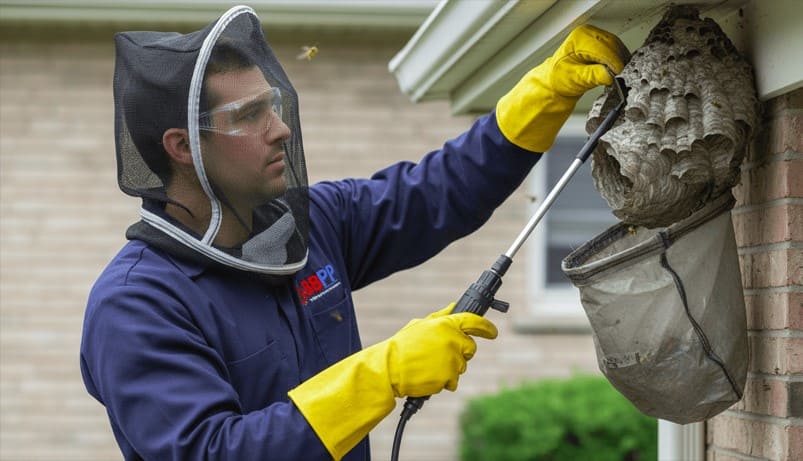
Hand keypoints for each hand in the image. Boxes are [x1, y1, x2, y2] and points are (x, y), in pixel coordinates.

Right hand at [288, 303, 496, 458]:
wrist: (390, 369)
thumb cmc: (402, 346)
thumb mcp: (419, 325)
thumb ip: (441, 317)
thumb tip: (454, 307)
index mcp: (446, 324)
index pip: (474, 321)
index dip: (486, 327)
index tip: (492, 332)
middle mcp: (453, 340)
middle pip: (471, 347)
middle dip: (461, 351)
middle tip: (442, 354)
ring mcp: (453, 360)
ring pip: (462, 365)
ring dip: (451, 367)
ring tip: (430, 366)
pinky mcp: (449, 377)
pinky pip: (454, 381)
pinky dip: (445, 381)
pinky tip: (430, 376)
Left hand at [496, 25, 629, 152]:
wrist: (557, 81)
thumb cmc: (560, 79)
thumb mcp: (575, 79)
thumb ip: (593, 76)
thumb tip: (610, 75)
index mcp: (579, 38)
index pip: (602, 48)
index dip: (613, 62)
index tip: (620, 75)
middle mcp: (589, 34)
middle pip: (612, 46)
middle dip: (618, 62)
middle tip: (622, 78)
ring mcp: (597, 38)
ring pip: (617, 48)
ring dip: (621, 62)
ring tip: (620, 77)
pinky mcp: (603, 45)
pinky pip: (617, 51)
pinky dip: (619, 61)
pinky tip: (618, 72)